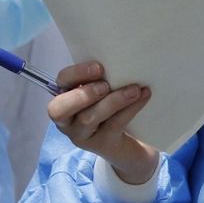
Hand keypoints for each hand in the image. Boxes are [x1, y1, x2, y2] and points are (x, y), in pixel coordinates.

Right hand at [49, 61, 159, 184]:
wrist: (124, 144)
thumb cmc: (109, 109)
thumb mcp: (101, 92)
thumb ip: (101, 78)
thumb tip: (120, 57)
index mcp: (64, 98)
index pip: (61, 81)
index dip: (77, 73)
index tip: (99, 67)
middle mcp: (67, 120)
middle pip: (59, 109)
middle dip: (82, 95)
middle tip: (105, 86)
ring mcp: (82, 135)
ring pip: (89, 118)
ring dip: (113, 101)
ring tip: (134, 89)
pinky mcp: (101, 145)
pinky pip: (114, 125)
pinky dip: (130, 109)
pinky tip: (143, 96)